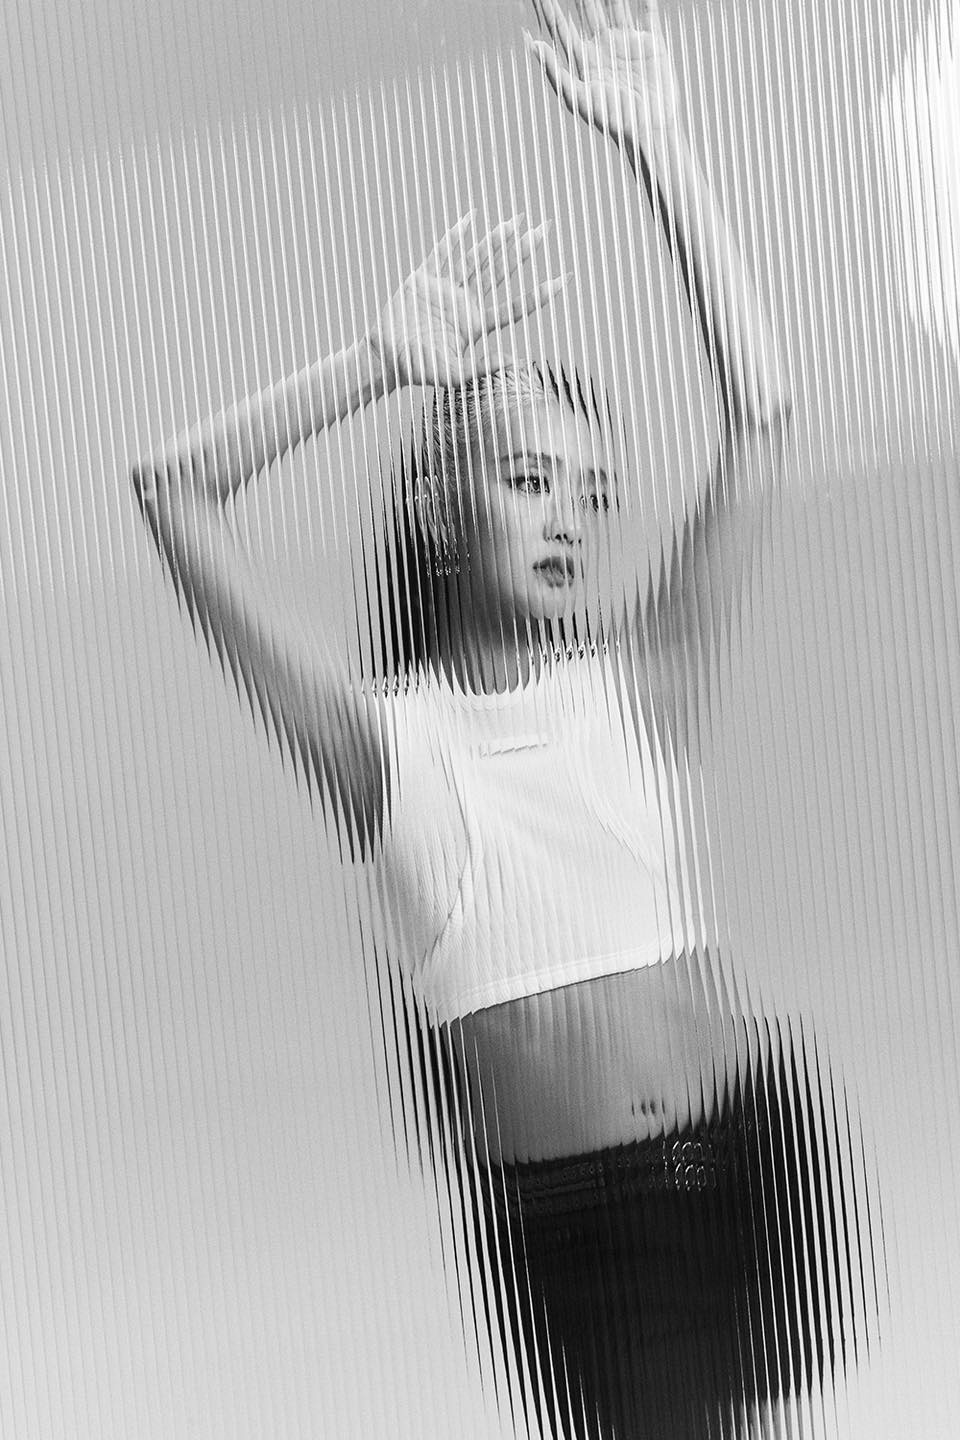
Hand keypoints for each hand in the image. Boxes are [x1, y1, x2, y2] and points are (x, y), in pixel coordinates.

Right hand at [372, 211, 566, 389]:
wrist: (385, 358)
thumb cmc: (419, 370)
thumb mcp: (452, 375)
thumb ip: (482, 367)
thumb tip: (516, 360)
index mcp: (476, 324)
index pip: (516, 307)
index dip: (540, 294)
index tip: (564, 280)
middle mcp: (466, 302)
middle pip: (501, 271)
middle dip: (523, 250)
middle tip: (545, 229)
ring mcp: (446, 288)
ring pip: (477, 258)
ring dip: (496, 239)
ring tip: (516, 220)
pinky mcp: (424, 278)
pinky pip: (443, 252)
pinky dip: (455, 235)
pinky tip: (471, 219)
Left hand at [525, 0, 680, 151]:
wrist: (650, 130)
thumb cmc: (613, 121)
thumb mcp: (580, 99)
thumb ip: (556, 72)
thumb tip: (531, 44)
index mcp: (584, 59)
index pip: (560, 26)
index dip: (547, 7)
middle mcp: (603, 46)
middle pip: (585, 8)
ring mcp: (627, 41)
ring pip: (614, 3)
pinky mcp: (651, 41)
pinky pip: (647, 11)